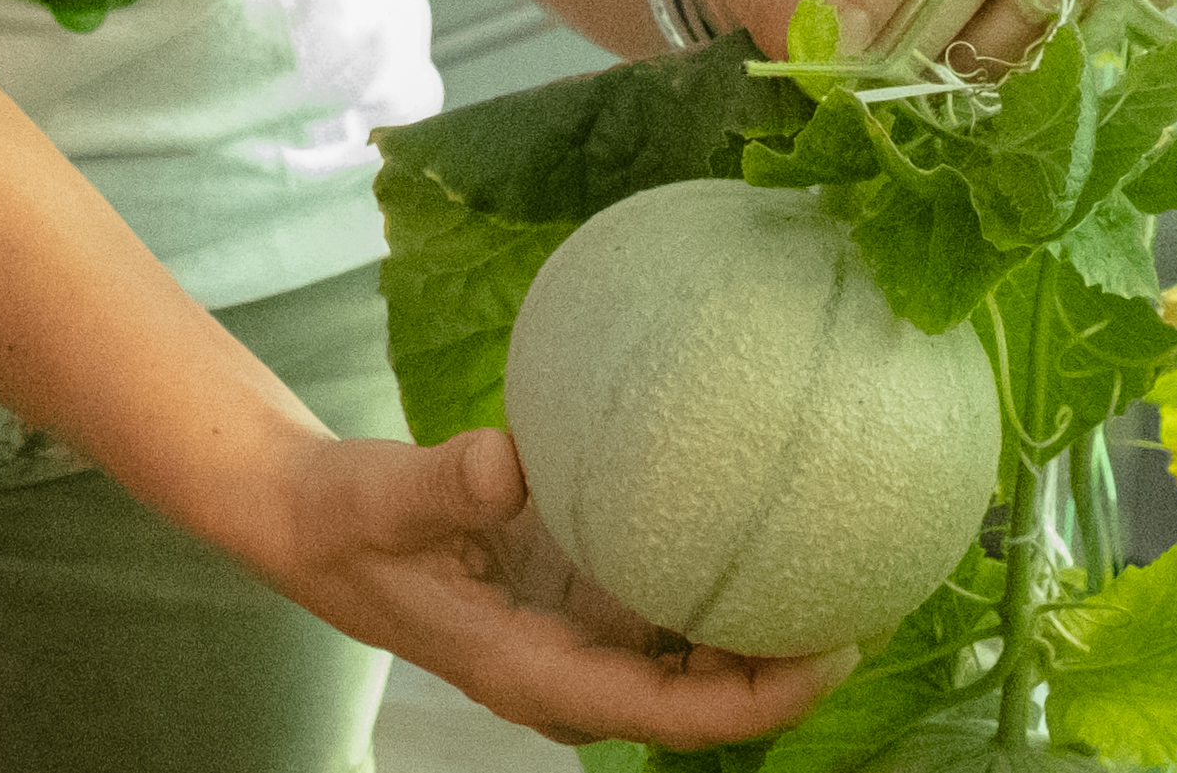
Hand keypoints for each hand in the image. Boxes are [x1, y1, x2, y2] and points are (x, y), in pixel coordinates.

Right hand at [232, 427, 837, 746]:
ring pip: (688, 660)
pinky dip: (713, 585)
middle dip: (786, 671)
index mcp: (532, 673)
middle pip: (702, 701)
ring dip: (758, 632)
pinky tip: (754, 530)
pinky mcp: (571, 599)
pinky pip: (662, 610)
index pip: (672, 714)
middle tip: (869, 602)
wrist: (307, 522)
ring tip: (838, 569)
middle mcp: (567, 670)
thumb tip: (509, 461)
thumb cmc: (342, 518)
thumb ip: (445, 486)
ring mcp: (574, 638)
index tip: (830, 652)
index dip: (759, 698)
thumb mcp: (381, 497)